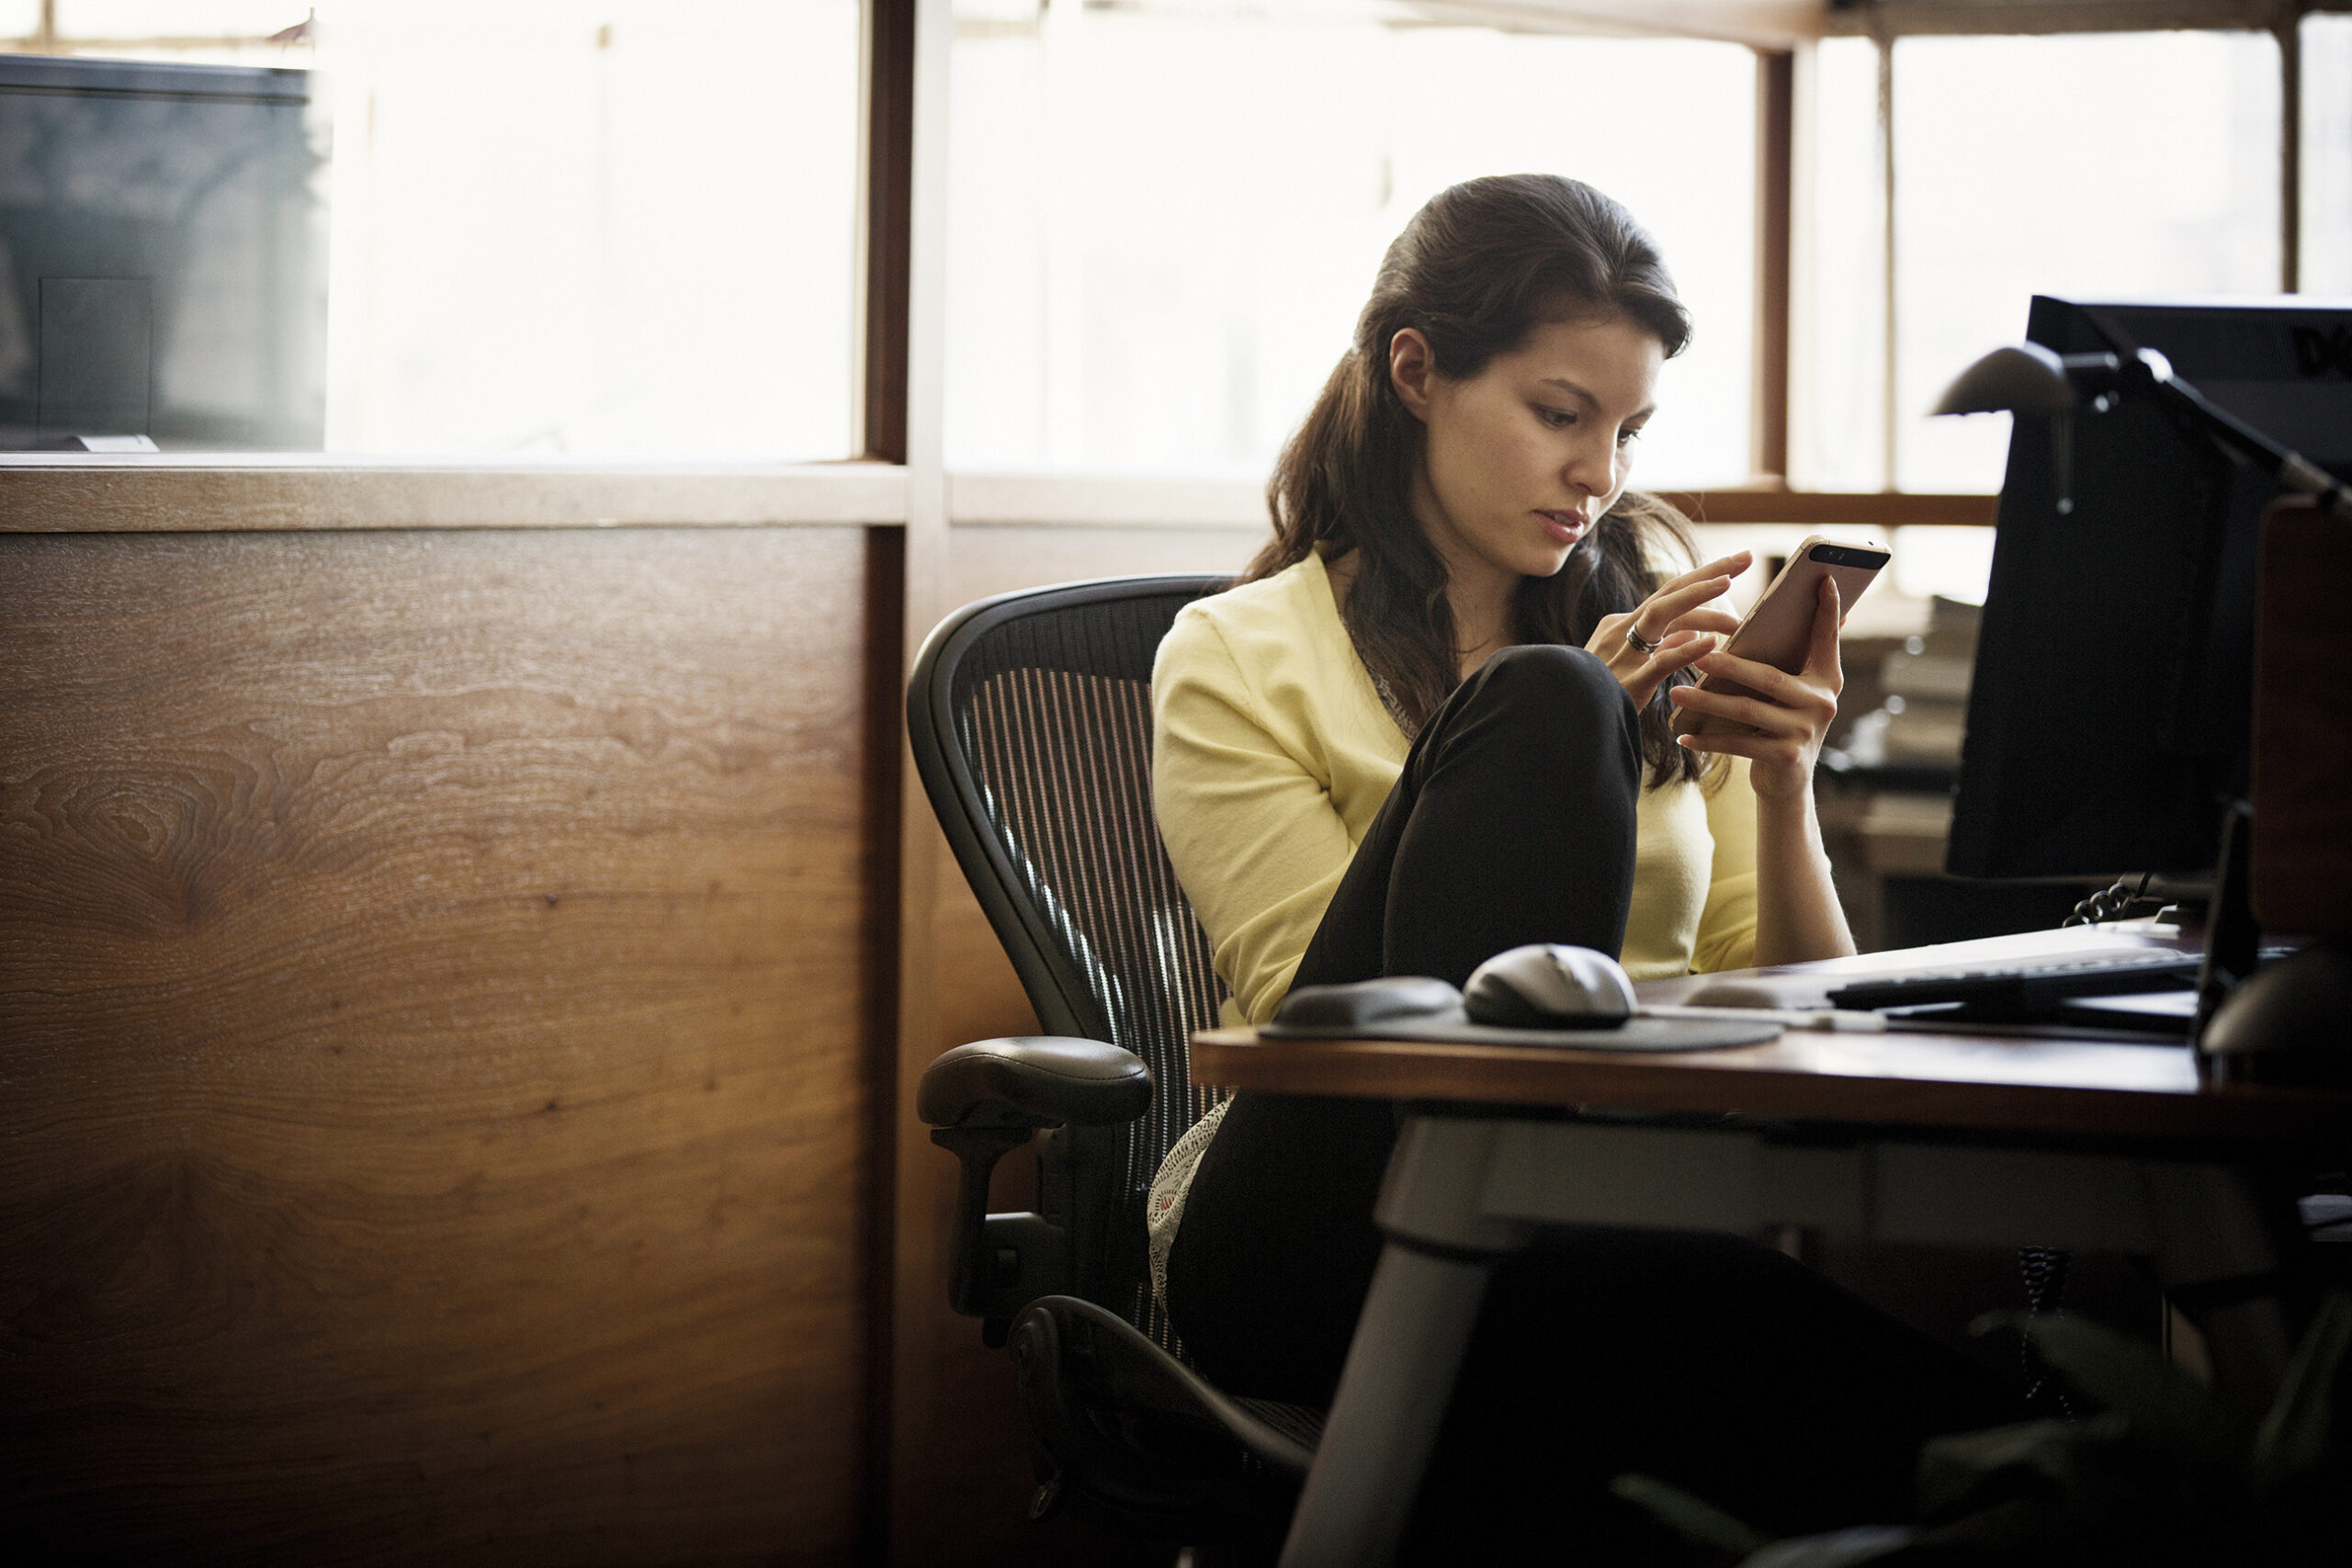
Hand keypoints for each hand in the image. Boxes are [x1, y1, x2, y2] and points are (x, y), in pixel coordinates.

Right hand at [1586, 551, 1749, 708]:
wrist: (1567, 722)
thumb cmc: (1601, 696)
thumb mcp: (1632, 664)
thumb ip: (1663, 645)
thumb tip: (1695, 629)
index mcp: (1622, 625)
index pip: (1669, 595)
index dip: (1703, 578)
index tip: (1735, 565)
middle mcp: (1621, 631)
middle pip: (1669, 591)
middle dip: (1709, 571)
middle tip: (1745, 556)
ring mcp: (1623, 655)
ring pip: (1661, 614)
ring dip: (1696, 597)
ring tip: (1728, 585)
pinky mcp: (1628, 683)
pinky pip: (1660, 662)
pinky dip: (1686, 650)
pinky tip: (1711, 643)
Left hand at [1666, 575, 1843, 799]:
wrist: (1787, 782)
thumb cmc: (1780, 725)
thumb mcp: (1789, 694)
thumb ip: (1783, 663)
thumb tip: (1754, 623)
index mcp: (1826, 678)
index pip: (1827, 637)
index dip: (1828, 609)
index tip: (1823, 579)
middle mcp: (1823, 702)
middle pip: (1769, 678)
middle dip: (1729, 666)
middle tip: (1698, 656)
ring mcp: (1806, 731)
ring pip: (1747, 711)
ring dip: (1707, 703)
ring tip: (1676, 693)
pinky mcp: (1787, 757)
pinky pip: (1738, 744)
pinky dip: (1708, 739)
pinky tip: (1683, 735)